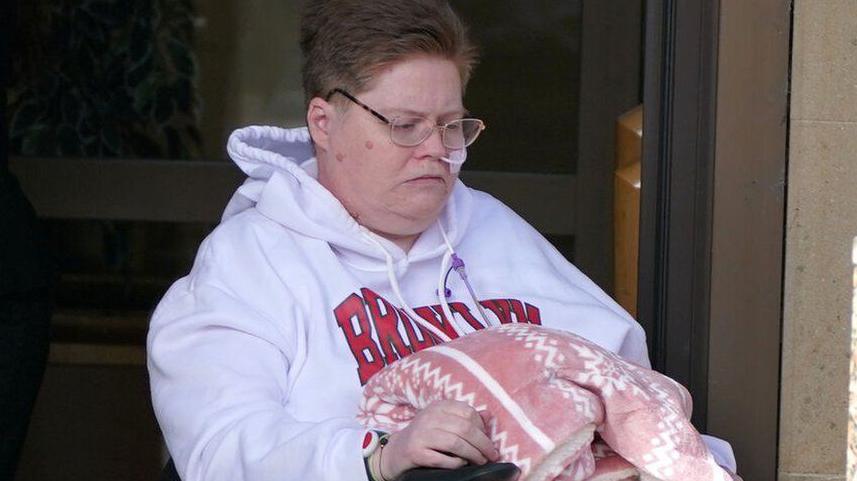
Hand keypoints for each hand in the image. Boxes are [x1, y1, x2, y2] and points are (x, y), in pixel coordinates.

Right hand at [378, 400, 499, 479]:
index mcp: (438, 407)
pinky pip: (443, 458)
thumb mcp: (443, 422)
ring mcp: (421, 434)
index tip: (487, 439)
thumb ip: (464, 418)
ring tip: (480, 461)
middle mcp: (429, 417)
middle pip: (465, 428)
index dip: (482, 427)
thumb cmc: (426, 436)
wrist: (397, 451)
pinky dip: (456, 463)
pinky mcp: (416, 452)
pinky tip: (461, 465)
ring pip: (456, 443)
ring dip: (473, 455)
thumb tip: (488, 416)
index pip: (468, 412)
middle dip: (483, 444)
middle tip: (491, 455)